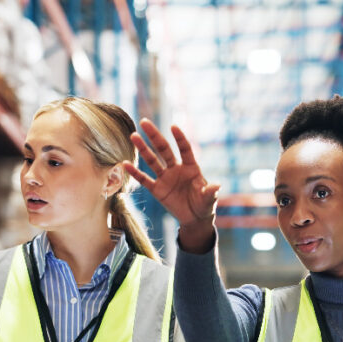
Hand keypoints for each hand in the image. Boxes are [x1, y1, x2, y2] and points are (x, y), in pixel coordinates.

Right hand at [123, 119, 220, 251]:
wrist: (194, 219)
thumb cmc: (204, 205)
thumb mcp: (209, 199)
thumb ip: (210, 192)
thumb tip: (217, 186)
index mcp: (191, 167)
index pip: (184, 149)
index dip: (179, 139)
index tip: (173, 127)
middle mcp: (176, 169)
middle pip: (164, 149)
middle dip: (155, 136)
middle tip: (144, 122)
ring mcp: (165, 178)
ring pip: (152, 161)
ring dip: (143, 149)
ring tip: (133, 136)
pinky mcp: (157, 190)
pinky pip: (144, 180)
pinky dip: (135, 173)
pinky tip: (125, 164)